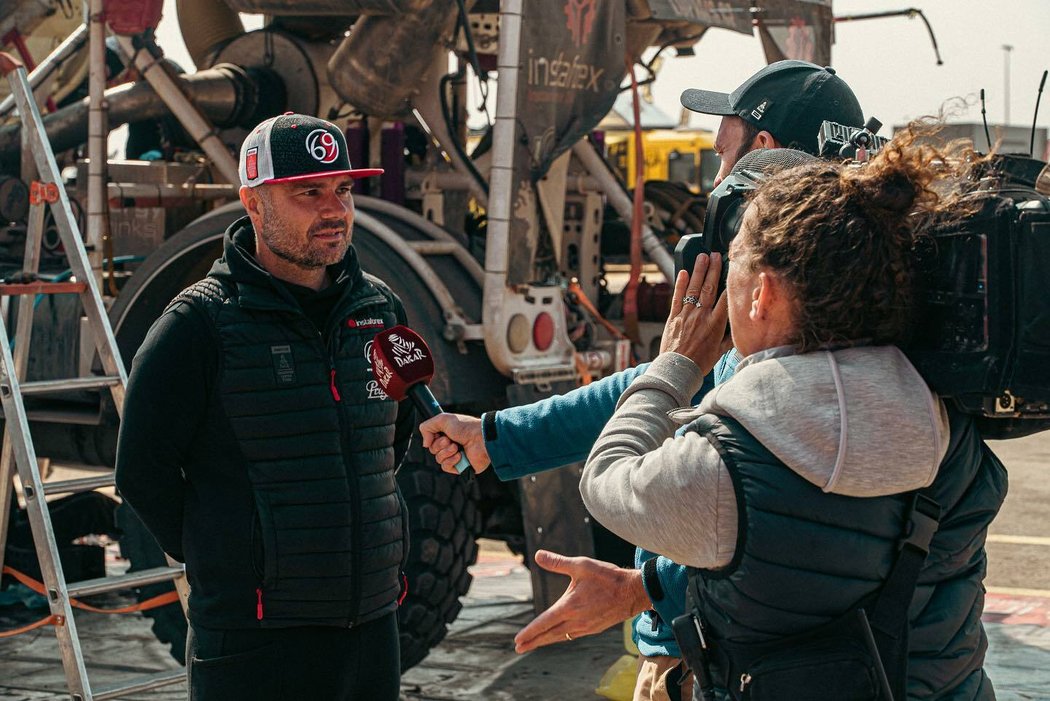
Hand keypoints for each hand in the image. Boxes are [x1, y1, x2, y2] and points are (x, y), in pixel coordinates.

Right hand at [419, 413, 490, 474]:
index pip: (431, 440)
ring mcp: (456, 456)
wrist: (481, 438)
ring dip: (446, 452)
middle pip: (433, 450)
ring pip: (438, 459)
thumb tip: (425, 444)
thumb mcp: (442, 419)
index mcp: (448, 434)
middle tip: (450, 439)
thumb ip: (426, 427)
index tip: (439, 433)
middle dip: (440, 445)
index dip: (433, 438)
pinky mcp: (461, 467)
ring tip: (456, 447)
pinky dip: (451, 460)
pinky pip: (446, 467)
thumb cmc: (466, 427)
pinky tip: (460, 455)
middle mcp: (451, 445)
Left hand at [513, 550, 649, 652]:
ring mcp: (586, 627)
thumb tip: (538, 555)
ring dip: (546, 640)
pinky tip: (557, 636)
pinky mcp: (594, 628)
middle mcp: (576, 621)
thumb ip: (558, 563)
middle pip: (550, 635)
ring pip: (561, 637)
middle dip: (533, 642)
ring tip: (533, 645)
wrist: (633, 592)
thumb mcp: (581, 565)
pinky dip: (561, 637)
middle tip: (518, 648)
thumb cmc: (607, 576)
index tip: (517, 640)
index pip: (544, 622)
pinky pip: (572, 635)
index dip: (530, 632)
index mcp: (570, 607)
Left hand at [660, 252, 730, 375]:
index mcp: (715, 324)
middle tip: (716, 255)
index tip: (734, 270)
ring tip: (702, 257)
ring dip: (698, 271)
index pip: (725, 298)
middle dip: (714, 269)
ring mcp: (686, 314)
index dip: (730, 282)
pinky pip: (677, 297)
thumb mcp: (719, 352)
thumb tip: (739, 328)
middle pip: (709, 287)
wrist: (677, 369)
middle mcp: (701, 316)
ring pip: (693, 288)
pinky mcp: (673, 317)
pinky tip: (683, 272)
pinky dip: (680, 284)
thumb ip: (729, 338)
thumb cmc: (700, 363)